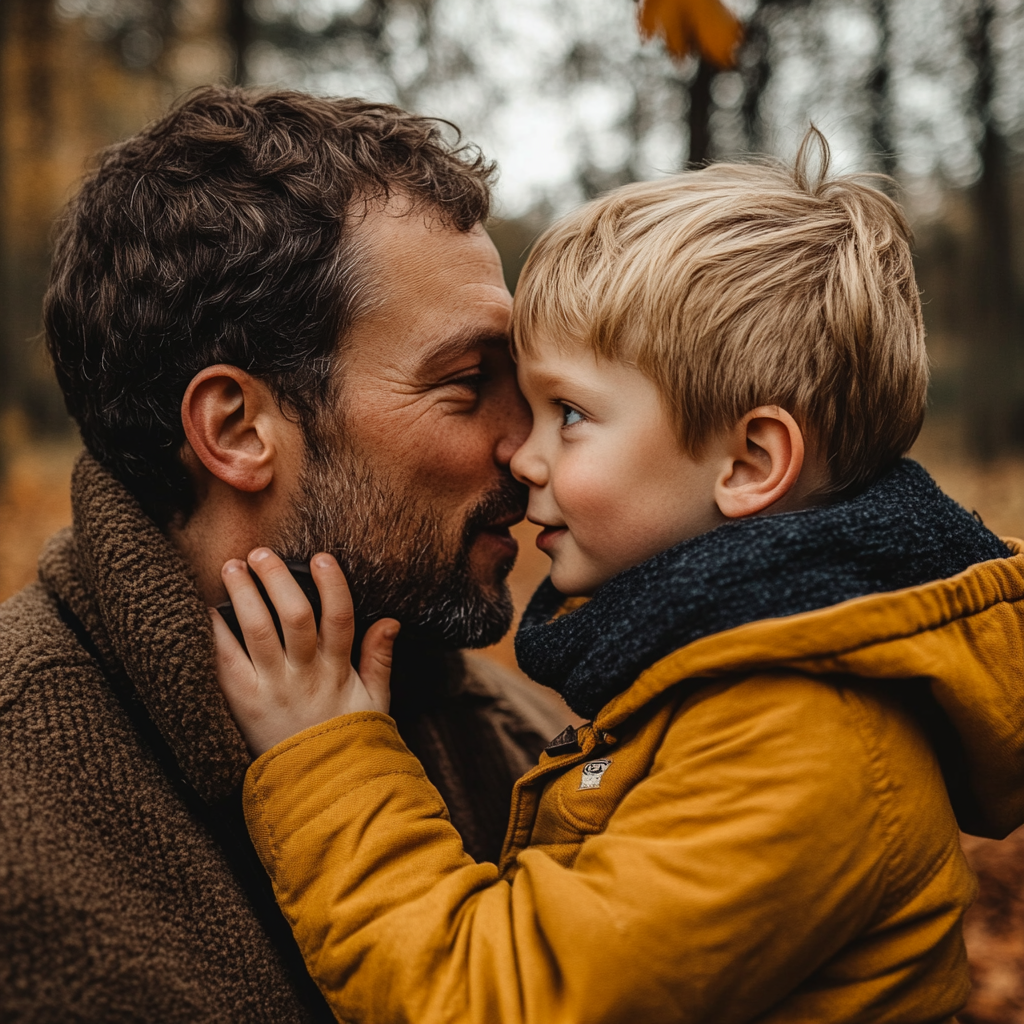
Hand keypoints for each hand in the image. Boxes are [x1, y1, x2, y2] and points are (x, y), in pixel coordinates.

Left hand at [211, 548, 399, 756]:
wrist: (315, 790)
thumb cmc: (346, 741)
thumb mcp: (374, 702)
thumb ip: (379, 658)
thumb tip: (391, 619)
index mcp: (337, 672)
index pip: (339, 619)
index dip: (332, 585)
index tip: (321, 558)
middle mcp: (304, 676)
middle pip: (294, 617)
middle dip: (277, 580)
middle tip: (261, 553)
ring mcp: (271, 689)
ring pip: (257, 632)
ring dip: (243, 595)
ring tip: (232, 567)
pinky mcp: (242, 702)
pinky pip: (225, 661)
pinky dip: (215, 632)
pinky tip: (207, 608)